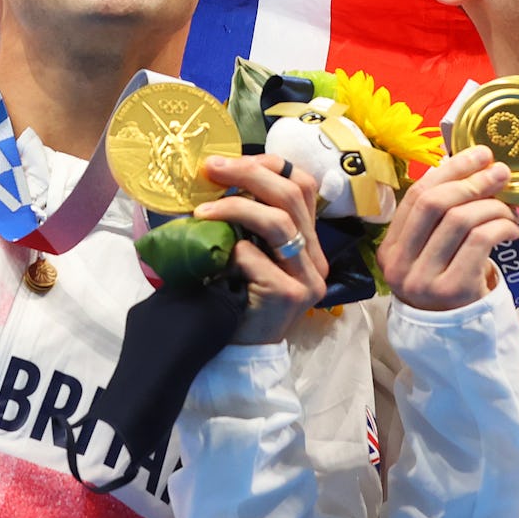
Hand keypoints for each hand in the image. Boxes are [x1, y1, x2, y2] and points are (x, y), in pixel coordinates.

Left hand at [194, 152, 328, 342]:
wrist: (237, 355)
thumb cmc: (236, 299)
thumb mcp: (247, 253)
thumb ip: (248, 222)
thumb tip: (220, 175)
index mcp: (309, 243)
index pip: (304, 186)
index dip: (270, 165)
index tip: (231, 162)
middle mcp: (316, 259)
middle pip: (292, 195)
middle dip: (249, 174)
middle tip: (211, 168)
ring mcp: (307, 279)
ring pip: (278, 222)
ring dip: (234, 208)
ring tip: (202, 210)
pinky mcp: (289, 295)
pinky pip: (255, 256)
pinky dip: (230, 250)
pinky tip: (213, 260)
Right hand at [377, 146, 518, 310]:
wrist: (455, 342)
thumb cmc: (446, 288)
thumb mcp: (430, 255)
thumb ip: (439, 218)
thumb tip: (471, 165)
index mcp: (389, 249)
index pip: (416, 196)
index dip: (449, 169)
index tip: (478, 154)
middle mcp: (400, 265)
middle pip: (435, 203)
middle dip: (472, 181)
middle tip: (501, 173)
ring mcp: (424, 279)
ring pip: (461, 219)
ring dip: (492, 206)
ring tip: (509, 211)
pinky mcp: (453, 290)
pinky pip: (480, 240)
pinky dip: (501, 226)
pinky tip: (512, 230)